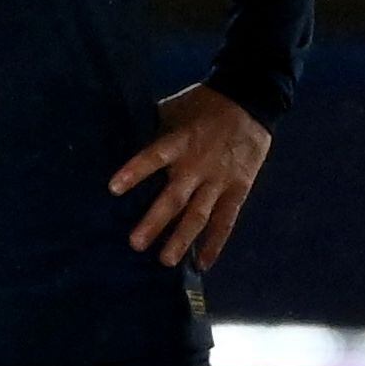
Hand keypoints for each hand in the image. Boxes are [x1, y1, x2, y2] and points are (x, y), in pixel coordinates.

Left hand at [112, 84, 271, 267]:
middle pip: (175, 198)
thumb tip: (118, 139)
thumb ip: (153, 129)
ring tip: (165, 260)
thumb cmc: (202, 105)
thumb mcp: (174, 109)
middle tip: (135, 244)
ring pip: (199, 215)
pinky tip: (203, 263)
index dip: (135, 171)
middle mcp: (198, 165)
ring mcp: (219, 180)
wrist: (250, 102)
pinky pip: (226, 221)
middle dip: (155, 222)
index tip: (113, 189)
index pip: (154, 157)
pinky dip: (215, 243)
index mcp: (180, 141)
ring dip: (182, 240)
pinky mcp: (238, 189)